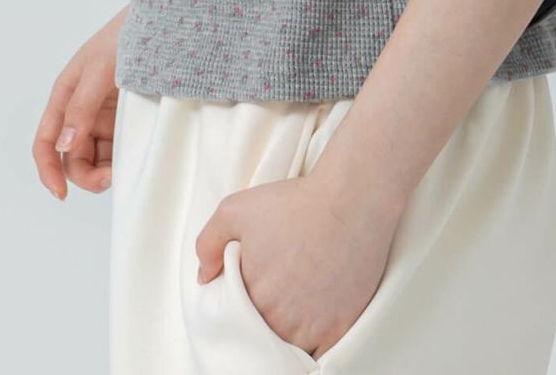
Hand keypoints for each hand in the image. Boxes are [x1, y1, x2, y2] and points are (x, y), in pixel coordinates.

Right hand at [32, 3, 128, 200]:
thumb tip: (63, 145)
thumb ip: (81, 107)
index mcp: (65, 97)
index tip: (60, 193)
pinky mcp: (126, 120)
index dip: (48, 169)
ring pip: (95, 158)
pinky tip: (134, 160)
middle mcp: (81, 111)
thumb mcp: (99, 70)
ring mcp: (104, 117)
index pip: (45, 142)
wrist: (160, 22)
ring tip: (125, 169)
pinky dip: (122, 160)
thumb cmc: (124, 38)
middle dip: (86, 174)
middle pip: (72, 157)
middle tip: (112, 177)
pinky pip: (117, 149)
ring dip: (105, 170)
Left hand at [195, 167, 402, 359]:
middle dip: (266, 318)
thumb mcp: (236, 208)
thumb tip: (205, 276)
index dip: (245, 303)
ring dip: (289, 335)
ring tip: (297, 309)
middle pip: (264, 333)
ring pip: (290, 349)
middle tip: (279, 295)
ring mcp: (311, 328)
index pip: (238, 317)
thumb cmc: (295, 201)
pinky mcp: (340, 328)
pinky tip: (314, 327)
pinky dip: (315, 347)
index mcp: (250, 295)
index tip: (255, 289)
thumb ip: (209, 243)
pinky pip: (320, 356)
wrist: (350, 199)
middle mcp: (278, 319)